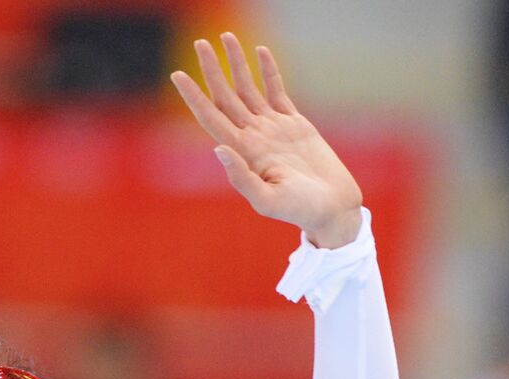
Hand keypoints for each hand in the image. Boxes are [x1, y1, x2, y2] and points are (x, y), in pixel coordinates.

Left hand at [170, 33, 361, 248]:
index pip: (211, 117)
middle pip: (225, 96)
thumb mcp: (267, 200)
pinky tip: (260, 51)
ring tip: (226, 37)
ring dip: (236, 64)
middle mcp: (252, 137)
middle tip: (199, 43)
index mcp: (242, 152)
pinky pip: (277, 91)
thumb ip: (241, 177)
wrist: (331, 208)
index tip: (177, 74)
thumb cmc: (300, 210)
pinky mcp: (294, 124)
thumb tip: (218, 149)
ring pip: (248, 88)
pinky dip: (268, 71)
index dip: (193, 96)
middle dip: (211, 70)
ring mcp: (272, 128)